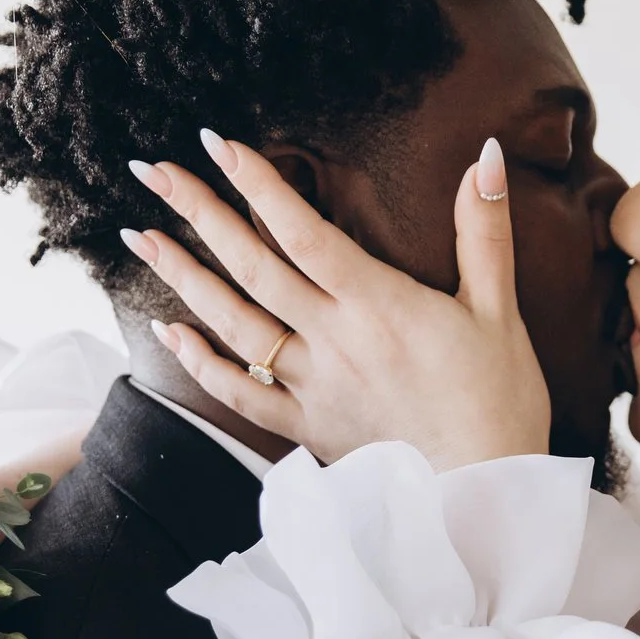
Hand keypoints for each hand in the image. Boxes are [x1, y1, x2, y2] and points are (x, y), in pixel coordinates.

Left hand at [123, 132, 550, 472]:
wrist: (485, 494)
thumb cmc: (498, 400)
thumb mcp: (499, 310)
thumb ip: (486, 231)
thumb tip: (487, 154)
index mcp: (380, 305)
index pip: (305, 231)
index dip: (258, 185)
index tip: (217, 144)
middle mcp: (335, 341)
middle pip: (254, 267)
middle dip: (200, 214)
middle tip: (154, 171)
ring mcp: (313, 387)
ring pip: (235, 325)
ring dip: (184, 278)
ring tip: (140, 237)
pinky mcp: (307, 428)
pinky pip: (241, 394)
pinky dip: (202, 362)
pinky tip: (171, 330)